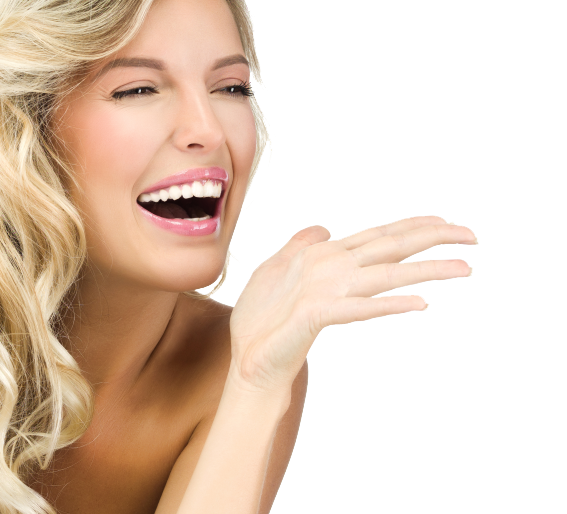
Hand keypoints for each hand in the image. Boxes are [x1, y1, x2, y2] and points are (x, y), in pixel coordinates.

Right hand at [229, 215, 476, 396]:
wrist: (249, 358)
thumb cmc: (262, 317)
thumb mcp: (277, 268)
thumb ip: (301, 245)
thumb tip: (326, 229)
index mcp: (324, 254)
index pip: (379, 234)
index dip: (414, 226)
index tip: (447, 223)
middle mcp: (329, 265)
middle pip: (391, 246)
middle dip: (434, 238)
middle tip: (473, 236)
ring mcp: (324, 289)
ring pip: (386, 273)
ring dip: (428, 269)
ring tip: (465, 268)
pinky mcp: (316, 314)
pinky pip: (361, 309)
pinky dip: (391, 305)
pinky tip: (421, 304)